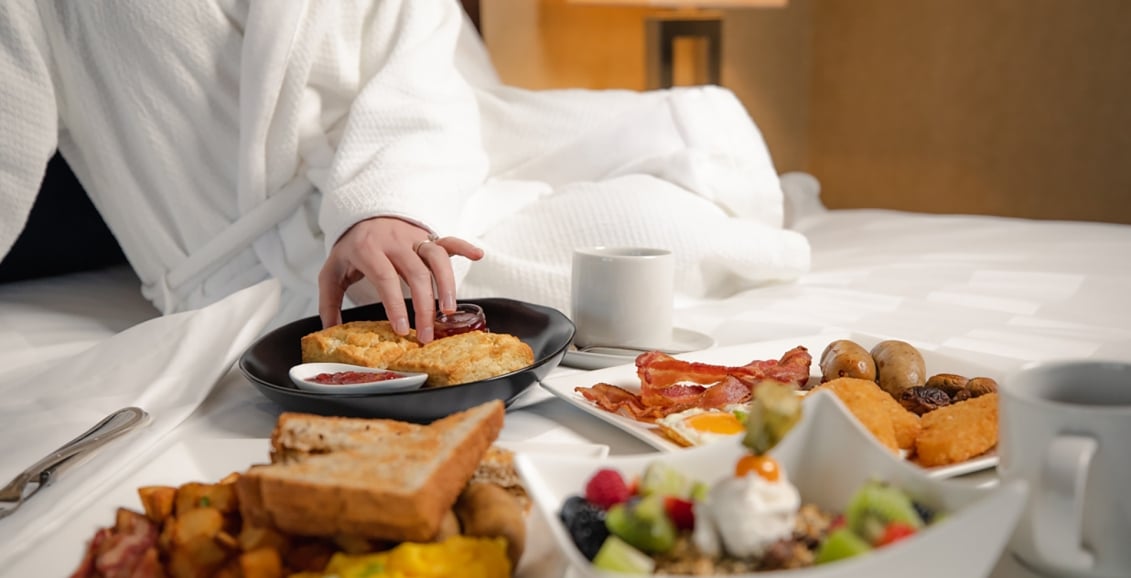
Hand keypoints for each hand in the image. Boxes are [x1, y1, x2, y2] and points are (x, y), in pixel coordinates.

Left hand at [318, 217, 483, 342]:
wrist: (361, 214)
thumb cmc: (351, 249)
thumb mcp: (332, 272)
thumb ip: (329, 303)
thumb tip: (329, 333)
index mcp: (368, 249)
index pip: (385, 277)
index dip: (395, 303)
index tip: (402, 328)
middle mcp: (394, 241)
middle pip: (416, 273)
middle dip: (424, 305)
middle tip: (427, 333)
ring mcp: (413, 237)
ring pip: (436, 258)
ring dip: (447, 284)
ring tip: (449, 311)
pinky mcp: (427, 236)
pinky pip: (448, 240)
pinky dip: (464, 247)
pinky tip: (478, 255)